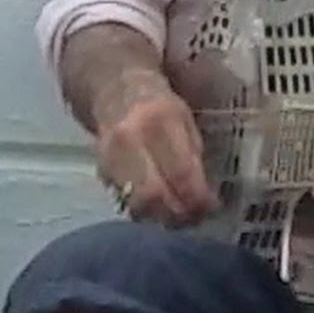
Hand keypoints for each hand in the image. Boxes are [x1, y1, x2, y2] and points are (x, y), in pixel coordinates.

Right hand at [93, 68, 216, 227]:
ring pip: (137, 203)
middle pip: (154, 194)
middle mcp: (130, 139)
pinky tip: (160, 211)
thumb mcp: (185, 120)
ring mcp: (111, 157)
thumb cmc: (160, 106)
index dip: (197, 197)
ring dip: (162, 218)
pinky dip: (146, 212)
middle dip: (178, 214)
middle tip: (195, 219)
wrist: (115, 93)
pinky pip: (126, 201)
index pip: (180, 171)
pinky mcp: (102, 171)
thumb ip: (193, 155)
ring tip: (179, 219)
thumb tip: (202, 196)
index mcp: (159, 120)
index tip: (211, 208)